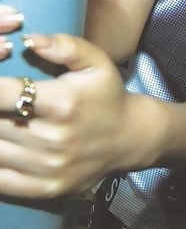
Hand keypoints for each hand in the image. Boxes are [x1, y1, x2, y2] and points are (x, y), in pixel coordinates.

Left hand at [0, 30, 150, 198]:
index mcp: (63, 103)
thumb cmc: (106, 96)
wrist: (130, 138)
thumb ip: (66, 46)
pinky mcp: (48, 188)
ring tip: (1, 121)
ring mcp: (50, 167)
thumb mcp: (96, 63)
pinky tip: (1, 146)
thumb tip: (29, 39)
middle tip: (0, 104)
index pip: (3, 93)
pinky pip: (2, 181)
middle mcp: (54, 138)